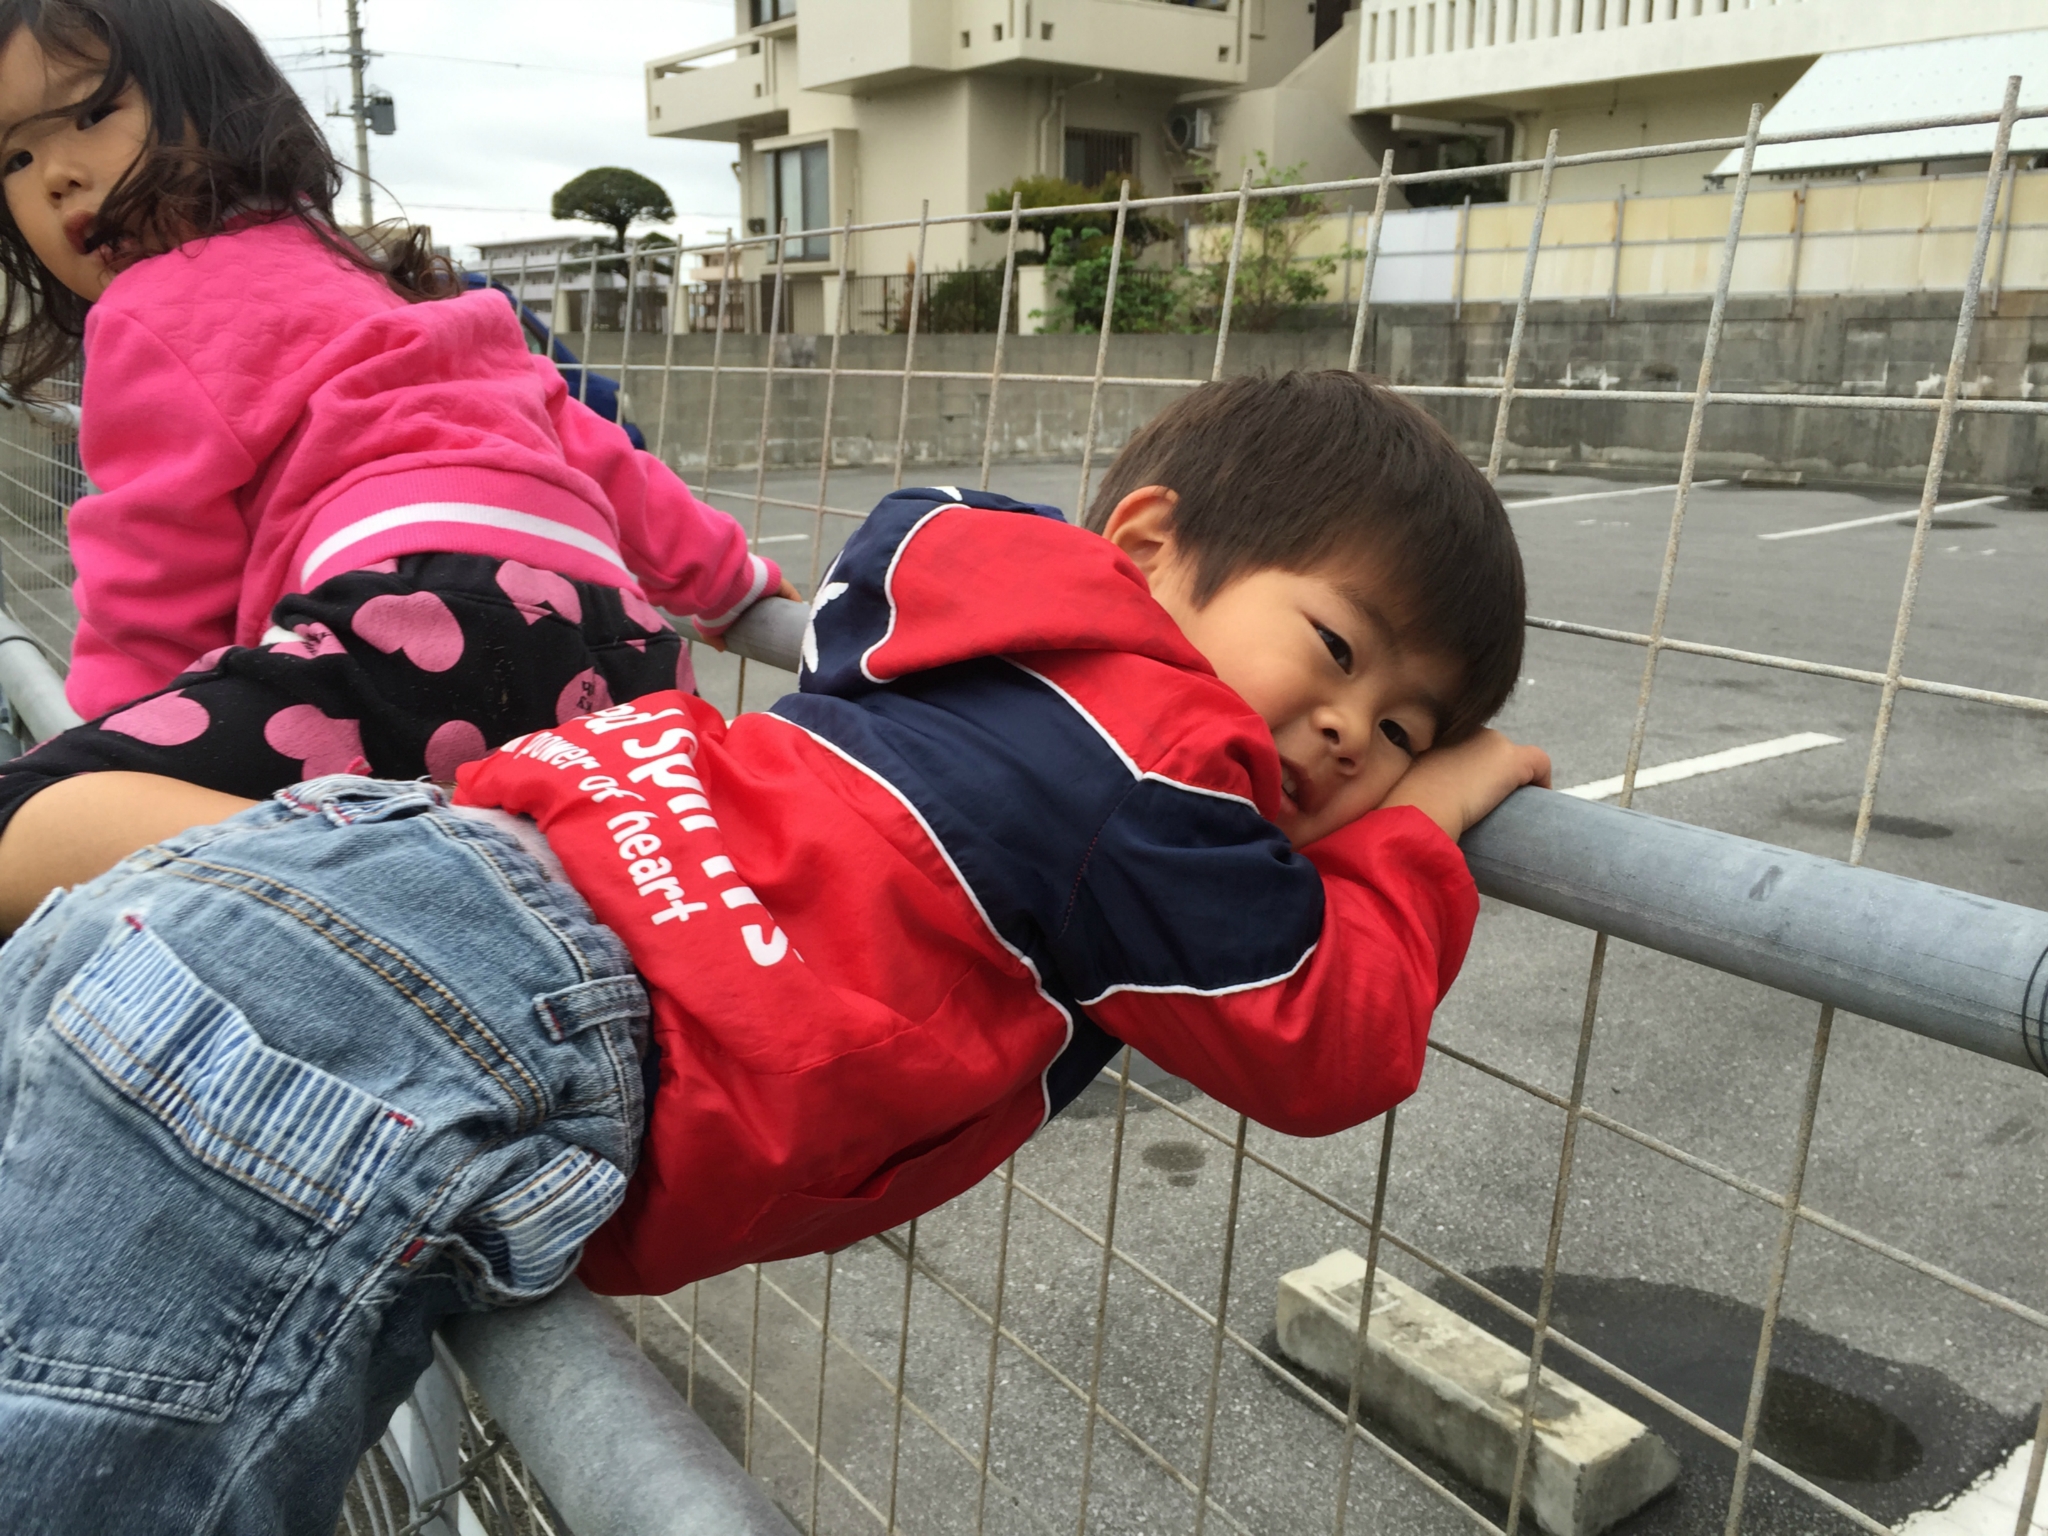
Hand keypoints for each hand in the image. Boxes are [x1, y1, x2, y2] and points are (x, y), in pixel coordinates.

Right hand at [697, 578, 804, 652]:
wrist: (721, 584)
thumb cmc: (714, 605)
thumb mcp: (708, 624)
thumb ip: (712, 637)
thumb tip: (721, 649)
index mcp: (737, 597)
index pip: (752, 609)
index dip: (760, 621)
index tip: (765, 635)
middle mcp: (751, 588)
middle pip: (768, 604)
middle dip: (774, 617)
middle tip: (779, 634)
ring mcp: (763, 581)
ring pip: (779, 597)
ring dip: (785, 610)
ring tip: (790, 628)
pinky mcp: (774, 577)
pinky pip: (787, 590)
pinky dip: (793, 601)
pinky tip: (798, 616)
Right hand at [1377, 728, 1550, 841]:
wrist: (1419, 809)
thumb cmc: (1405, 806)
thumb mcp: (1407, 785)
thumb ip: (1417, 784)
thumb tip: (1423, 806)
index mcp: (1439, 734)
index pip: (1466, 748)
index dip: (1472, 771)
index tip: (1469, 794)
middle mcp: (1468, 731)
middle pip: (1492, 751)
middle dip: (1493, 775)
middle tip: (1488, 804)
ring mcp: (1491, 742)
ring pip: (1514, 760)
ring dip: (1512, 781)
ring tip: (1507, 808)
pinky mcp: (1512, 759)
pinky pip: (1539, 765)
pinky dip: (1541, 782)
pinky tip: (1535, 804)